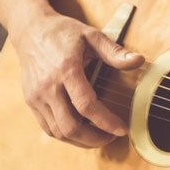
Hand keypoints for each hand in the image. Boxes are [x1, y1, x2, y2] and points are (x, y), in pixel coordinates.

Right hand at [12, 13, 143, 147]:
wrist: (30, 29)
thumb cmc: (63, 32)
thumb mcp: (92, 36)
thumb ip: (115, 52)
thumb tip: (139, 60)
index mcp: (65, 70)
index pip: (86, 106)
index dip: (105, 122)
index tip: (122, 129)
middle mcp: (47, 86)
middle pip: (70, 126)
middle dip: (94, 138)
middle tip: (112, 136)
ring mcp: (36, 96)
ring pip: (57, 132)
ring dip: (81, 140)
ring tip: (100, 135)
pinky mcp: (30, 101)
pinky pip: (48, 127)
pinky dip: (66, 134)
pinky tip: (82, 130)